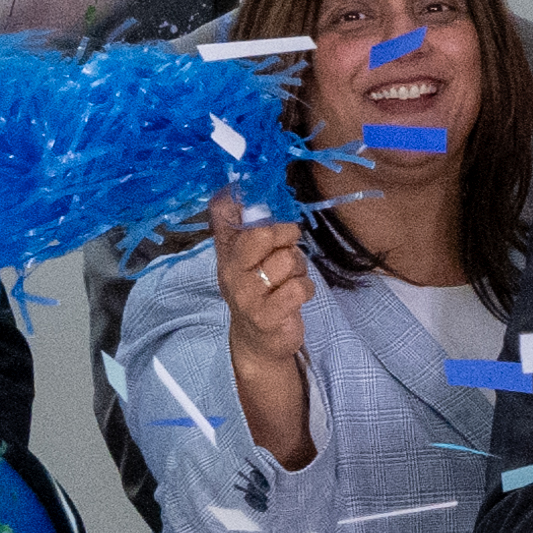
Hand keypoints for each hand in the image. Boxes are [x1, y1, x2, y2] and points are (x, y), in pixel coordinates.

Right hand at [212, 198, 324, 457]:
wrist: (257, 342)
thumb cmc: (257, 291)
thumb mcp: (243, 259)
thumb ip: (239, 226)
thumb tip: (231, 190)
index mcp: (226, 252)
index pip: (225, 217)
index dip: (246, 203)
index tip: (260, 205)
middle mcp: (230, 271)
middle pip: (262, 234)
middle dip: (285, 234)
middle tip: (290, 244)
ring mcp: (247, 296)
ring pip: (287, 259)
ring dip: (299, 266)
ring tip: (292, 277)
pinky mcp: (267, 316)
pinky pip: (298, 287)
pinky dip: (307, 288)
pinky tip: (298, 295)